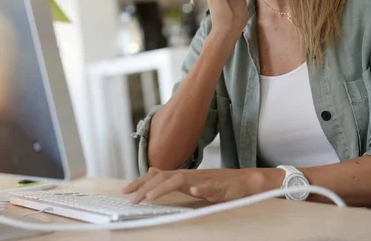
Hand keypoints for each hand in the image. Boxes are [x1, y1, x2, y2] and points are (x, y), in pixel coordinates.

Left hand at [122, 167, 282, 203]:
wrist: (243, 181)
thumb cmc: (216, 183)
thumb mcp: (190, 180)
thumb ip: (171, 177)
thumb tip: (152, 172)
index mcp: (182, 176)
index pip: (157, 176)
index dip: (141, 182)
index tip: (126, 191)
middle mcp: (190, 175)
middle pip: (164, 178)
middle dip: (147, 187)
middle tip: (133, 199)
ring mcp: (204, 180)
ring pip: (182, 181)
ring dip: (165, 188)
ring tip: (152, 197)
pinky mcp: (220, 187)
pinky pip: (210, 188)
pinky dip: (202, 189)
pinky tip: (195, 192)